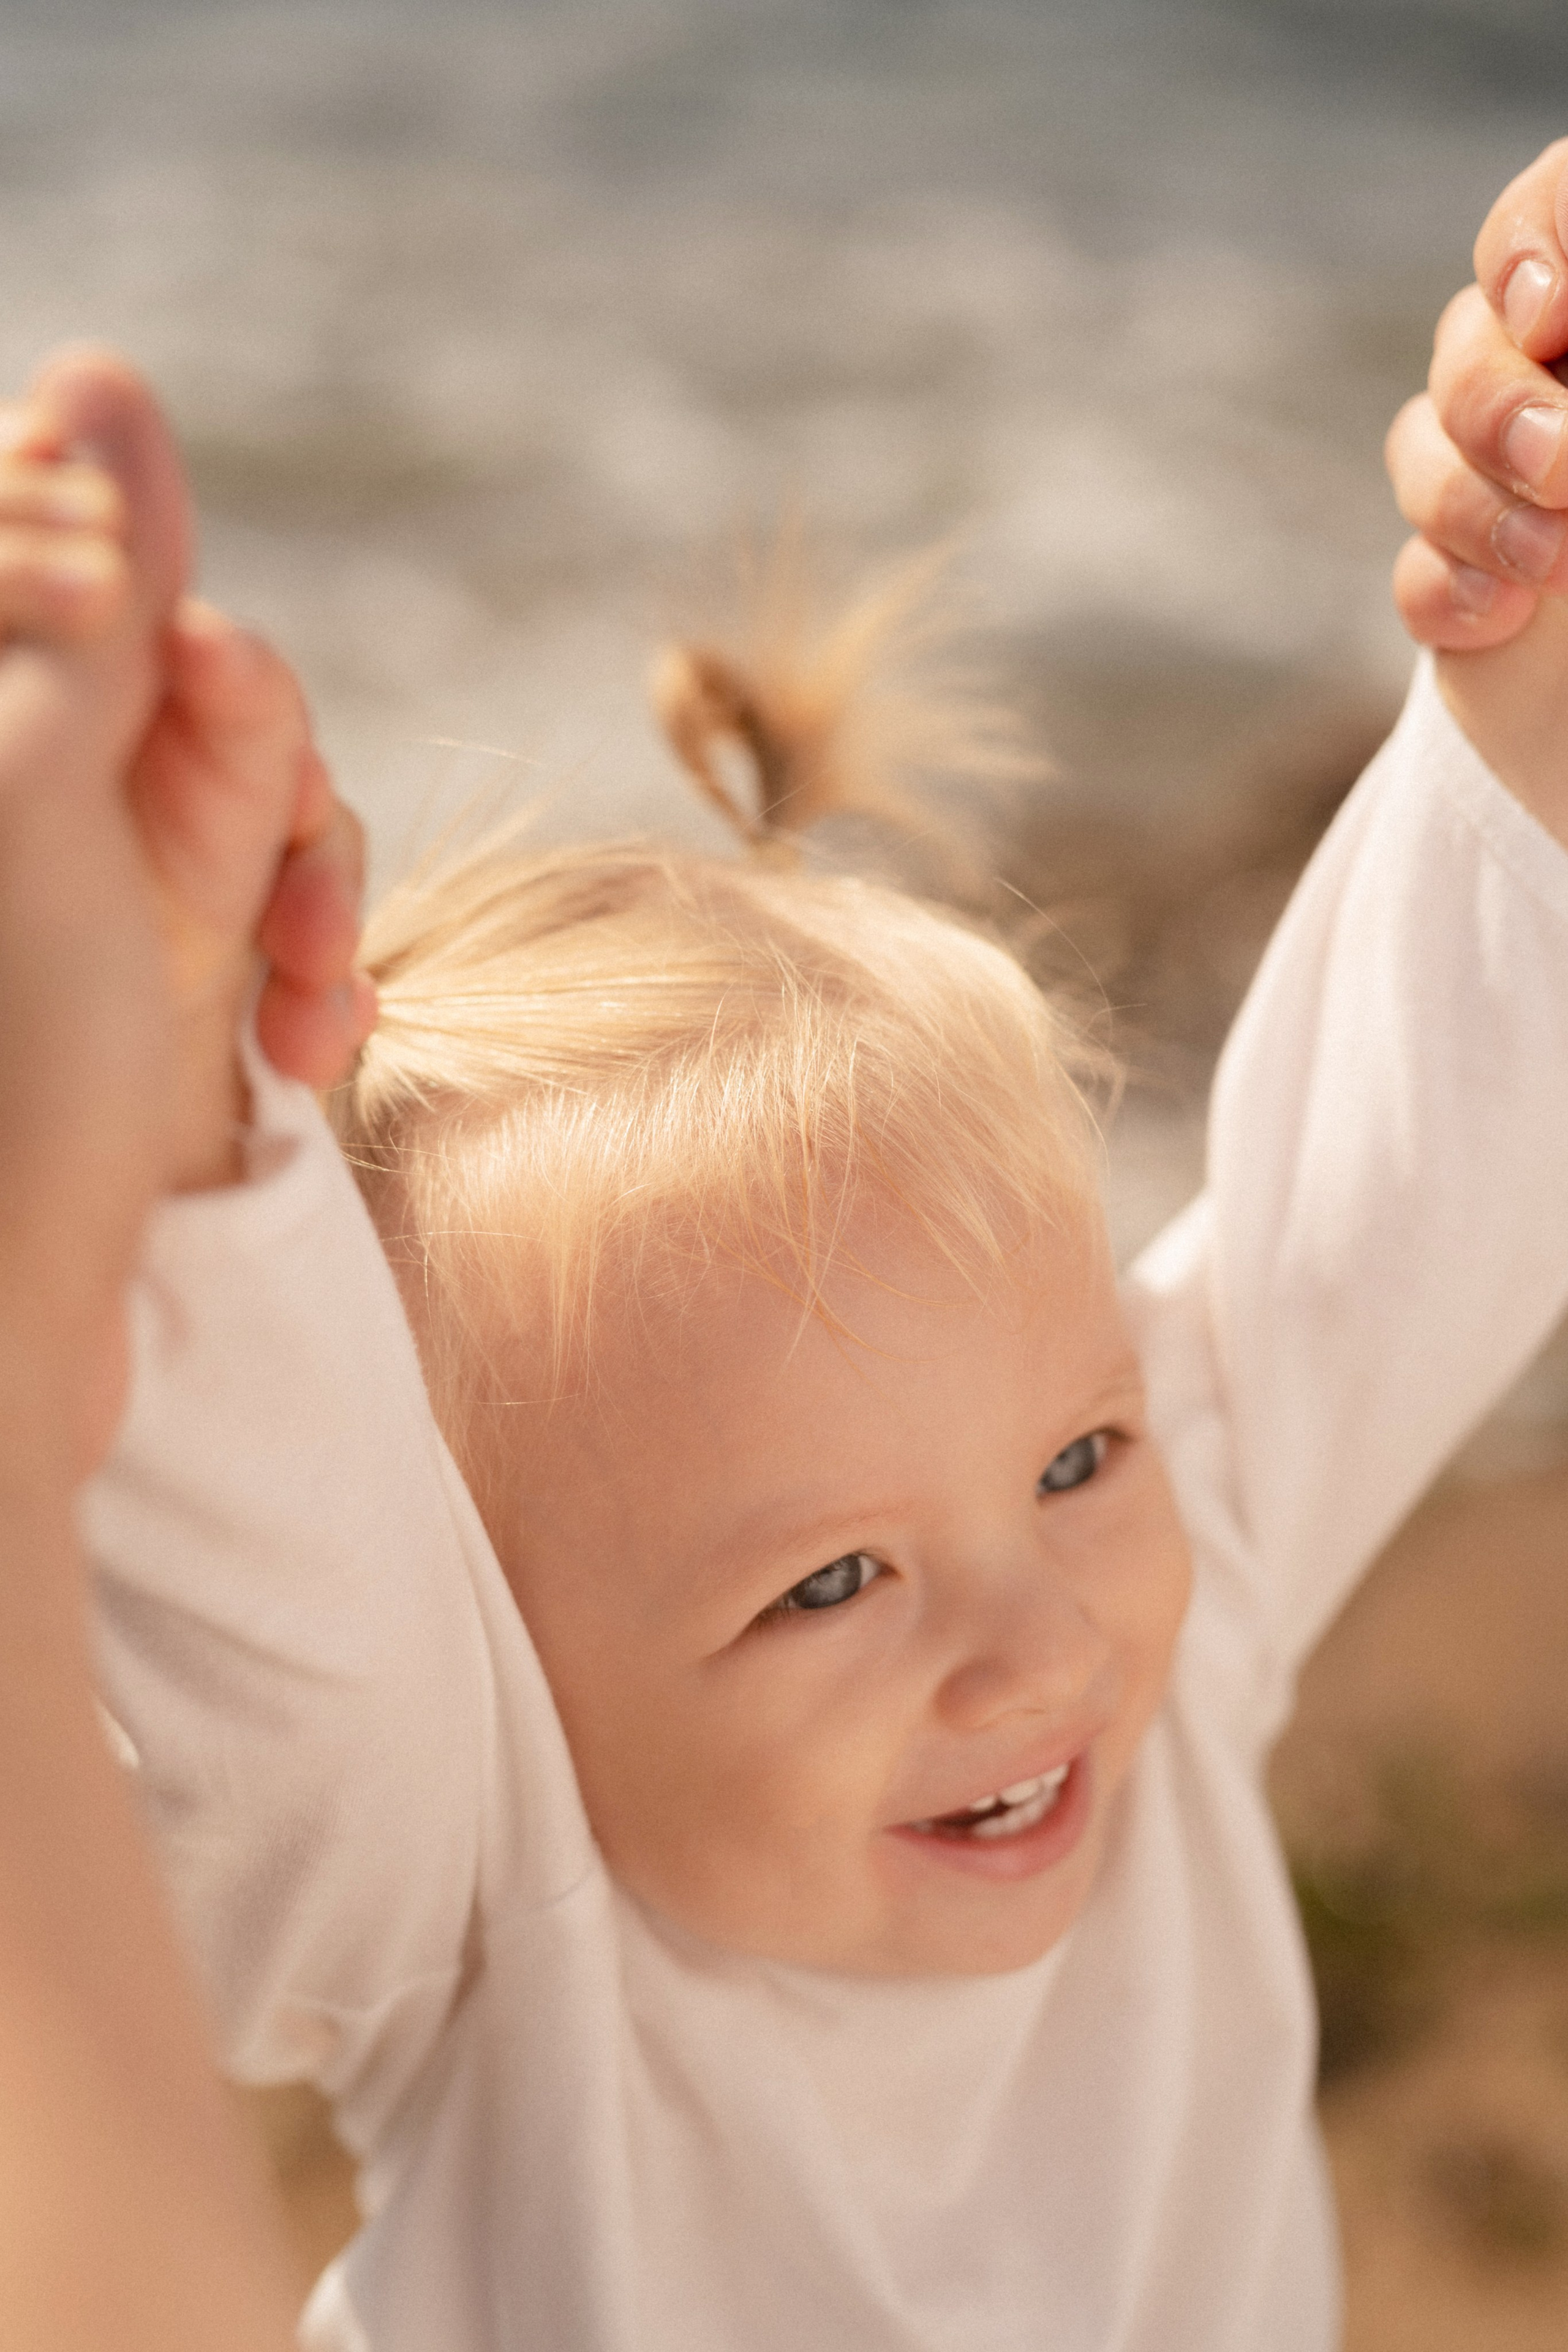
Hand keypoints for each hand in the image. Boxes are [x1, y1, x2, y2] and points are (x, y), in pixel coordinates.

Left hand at [0, 355, 375, 1190]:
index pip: (53, 538)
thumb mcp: (40, 804)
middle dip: (261, 762)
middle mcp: (22, 770)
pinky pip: (275, 887)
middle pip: (182, 655)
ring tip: (306, 997)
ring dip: (315, 878)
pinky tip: (309, 1045)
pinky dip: (316, 955)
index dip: (128, 587)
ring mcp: (90, 869)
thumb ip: (78, 599)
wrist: (10, 1333)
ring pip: (255, 774)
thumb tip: (105, 369)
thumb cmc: (4, 1082)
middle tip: (272, 863)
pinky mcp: (163, 957)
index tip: (174, 683)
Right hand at [1386, 137, 1567, 647]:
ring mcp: (1510, 481)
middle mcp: (1566, 378)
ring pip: (1421, 448)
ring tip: (1558, 567)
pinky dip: (1451, 592)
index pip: (1550, 209)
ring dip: (1474, 508)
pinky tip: (1507, 618)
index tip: (1556, 317)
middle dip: (1497, 406)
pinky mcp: (1473, 582)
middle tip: (1567, 471)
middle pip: (1467, 337)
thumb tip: (1558, 344)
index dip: (1534, 241)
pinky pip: (1416, 569)